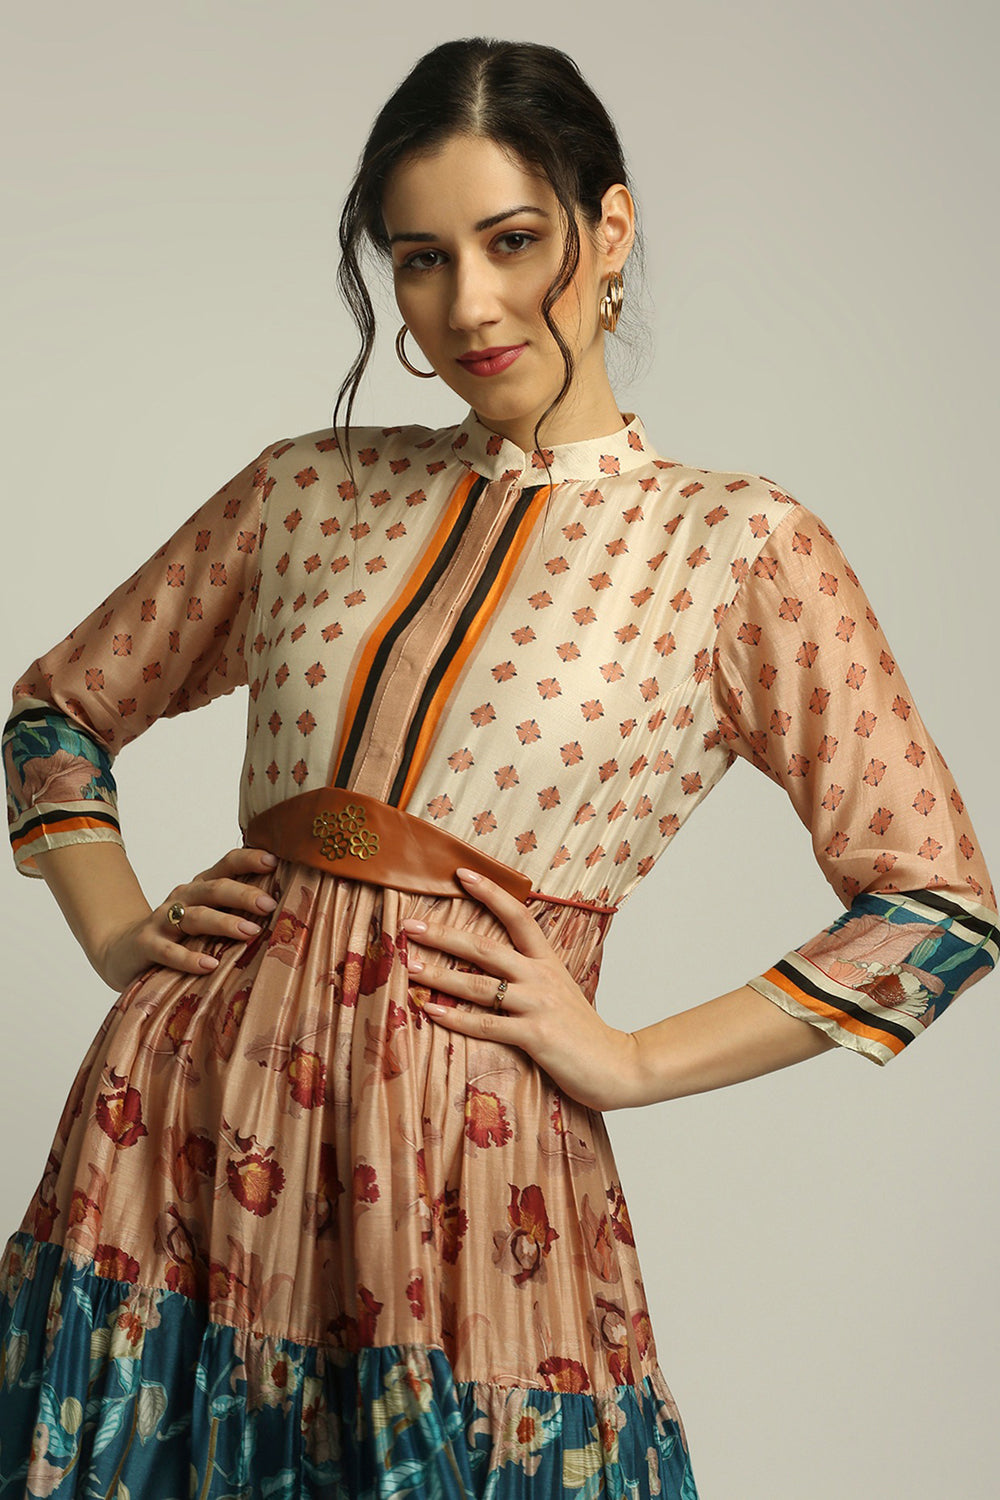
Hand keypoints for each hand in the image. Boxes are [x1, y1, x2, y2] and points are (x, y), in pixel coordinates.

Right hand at [95, 846, 279, 991]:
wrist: (122, 949)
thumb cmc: (178, 934)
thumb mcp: (207, 916)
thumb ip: (236, 910)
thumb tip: (287, 908)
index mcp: (201, 887)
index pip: (226, 864)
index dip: (248, 860)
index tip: (274, 861)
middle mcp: (183, 898)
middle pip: (214, 889)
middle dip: (243, 895)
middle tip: (270, 905)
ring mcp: (163, 921)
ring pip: (195, 917)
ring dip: (223, 923)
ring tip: (250, 932)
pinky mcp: (147, 945)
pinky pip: (168, 952)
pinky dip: (189, 958)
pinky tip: (210, 966)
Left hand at [402, 867, 640, 1112]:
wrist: (615, 1065)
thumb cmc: (581, 1030)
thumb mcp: (559, 989)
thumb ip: (530, 973)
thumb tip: (494, 962)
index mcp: (547, 960)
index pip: (518, 915)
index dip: (490, 892)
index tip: (461, 874)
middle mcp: (541, 976)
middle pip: (485, 947)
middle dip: (444, 934)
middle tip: (410, 926)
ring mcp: (537, 1004)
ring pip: (479, 985)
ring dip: (442, 976)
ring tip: (412, 968)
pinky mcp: (535, 1035)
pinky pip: (486, 1024)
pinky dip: (456, 1018)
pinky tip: (432, 1011)